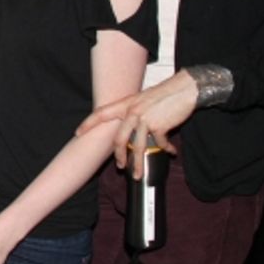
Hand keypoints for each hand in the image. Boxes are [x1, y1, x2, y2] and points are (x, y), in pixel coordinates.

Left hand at [75, 70, 197, 177]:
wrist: (185, 89)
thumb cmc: (165, 94)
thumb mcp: (143, 99)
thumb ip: (133, 112)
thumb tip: (130, 128)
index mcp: (126, 104)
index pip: (101, 113)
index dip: (88, 123)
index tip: (78, 132)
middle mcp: (133, 111)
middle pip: (119, 138)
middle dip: (118, 156)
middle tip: (119, 166)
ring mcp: (145, 119)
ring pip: (137, 147)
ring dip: (137, 163)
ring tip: (137, 174)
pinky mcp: (159, 126)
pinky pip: (159, 144)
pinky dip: (166, 149)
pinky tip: (171, 152)